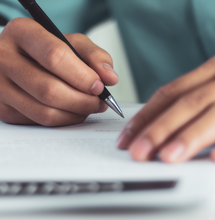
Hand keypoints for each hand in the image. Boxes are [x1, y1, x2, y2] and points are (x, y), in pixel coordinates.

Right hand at [0, 18, 117, 125]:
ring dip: (76, 114)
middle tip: (99, 102)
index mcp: (23, 33)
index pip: (55, 56)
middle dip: (82, 100)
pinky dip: (64, 120)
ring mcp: (0, 86)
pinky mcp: (2, 108)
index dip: (82, 76)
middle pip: (49, 90)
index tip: (99, 86)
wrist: (21, 60)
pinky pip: (39, 122)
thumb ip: (95, 56)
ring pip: (44, 111)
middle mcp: (4, 58)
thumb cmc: (49, 50)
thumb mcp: (73, 43)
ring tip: (90, 106)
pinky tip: (73, 111)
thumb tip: (110, 78)